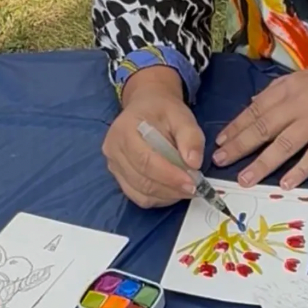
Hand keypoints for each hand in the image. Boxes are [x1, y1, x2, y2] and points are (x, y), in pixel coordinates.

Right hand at [103, 66, 204, 207]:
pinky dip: (159, 199)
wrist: (147, 108)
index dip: (169, 176)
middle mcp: (113, 150)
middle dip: (172, 188)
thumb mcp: (182, 116)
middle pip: (142, 180)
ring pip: (141, 193)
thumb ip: (190, 137)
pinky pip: (139, 197)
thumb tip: (194, 163)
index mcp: (124, 130)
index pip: (145, 161)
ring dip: (167, 195)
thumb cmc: (163, 111)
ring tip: (187, 189)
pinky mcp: (120, 178)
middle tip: (195, 189)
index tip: (192, 183)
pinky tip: (173, 191)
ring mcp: (114, 166)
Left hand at [213, 53, 307, 188]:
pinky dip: (299, 171)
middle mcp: (300, 102)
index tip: (220, 142)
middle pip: (263, 128)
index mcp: (291, 87)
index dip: (236, 127)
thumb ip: (281, 93)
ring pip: (283, 144)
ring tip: (245, 179)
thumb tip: (254, 105)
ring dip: (262, 164)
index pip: (256, 110)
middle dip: (239, 147)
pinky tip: (286, 184)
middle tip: (220, 162)